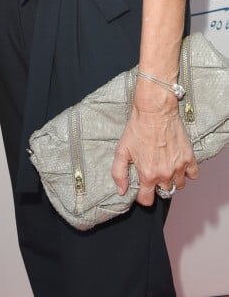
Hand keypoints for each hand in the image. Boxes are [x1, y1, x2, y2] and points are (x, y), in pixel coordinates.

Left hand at [112, 89, 198, 205]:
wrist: (155, 111)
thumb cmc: (138, 128)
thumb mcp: (121, 150)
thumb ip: (119, 173)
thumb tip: (121, 191)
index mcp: (148, 174)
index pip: (147, 200)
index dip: (142, 196)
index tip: (141, 188)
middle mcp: (165, 174)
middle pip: (163, 192)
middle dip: (157, 185)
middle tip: (153, 171)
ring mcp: (179, 167)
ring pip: (178, 185)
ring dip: (172, 180)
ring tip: (165, 167)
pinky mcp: (189, 158)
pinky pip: (193, 175)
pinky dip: (187, 172)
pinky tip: (178, 164)